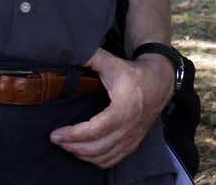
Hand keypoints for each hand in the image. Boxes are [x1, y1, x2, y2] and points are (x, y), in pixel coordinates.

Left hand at [49, 47, 172, 167]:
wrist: (159, 82)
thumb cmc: (133, 73)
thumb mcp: (113, 63)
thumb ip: (92, 58)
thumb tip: (72, 54)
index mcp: (124, 109)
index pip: (95, 129)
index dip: (74, 134)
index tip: (56, 133)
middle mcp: (129, 127)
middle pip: (97, 147)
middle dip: (72, 146)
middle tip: (56, 139)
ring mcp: (132, 138)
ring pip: (104, 157)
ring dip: (82, 155)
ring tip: (66, 145)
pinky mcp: (133, 143)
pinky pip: (112, 160)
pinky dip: (95, 160)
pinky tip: (83, 153)